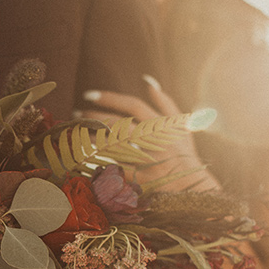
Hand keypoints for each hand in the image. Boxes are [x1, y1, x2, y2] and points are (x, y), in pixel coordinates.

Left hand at [81, 77, 218, 190]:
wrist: (194, 188)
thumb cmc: (184, 154)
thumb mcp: (181, 126)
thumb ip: (165, 103)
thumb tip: (147, 80)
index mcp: (163, 125)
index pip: (133, 105)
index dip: (109, 98)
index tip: (88, 95)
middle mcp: (155, 141)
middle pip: (119, 125)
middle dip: (94, 118)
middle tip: (76, 114)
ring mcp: (148, 161)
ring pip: (114, 147)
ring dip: (92, 139)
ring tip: (74, 134)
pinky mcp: (142, 180)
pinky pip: (116, 172)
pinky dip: (100, 166)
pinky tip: (82, 160)